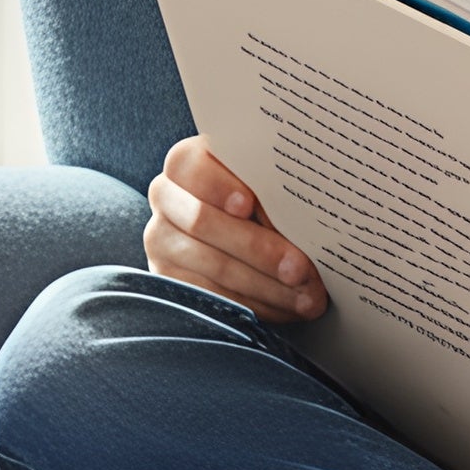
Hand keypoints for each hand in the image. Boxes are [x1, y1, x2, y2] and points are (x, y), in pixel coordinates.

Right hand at [144, 135, 322, 322]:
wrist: (251, 234)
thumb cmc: (268, 197)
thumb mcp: (270, 185)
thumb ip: (275, 186)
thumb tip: (304, 206)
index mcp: (188, 161)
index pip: (189, 165)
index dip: (218, 185)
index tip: (248, 204)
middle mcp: (166, 195)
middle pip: (202, 221)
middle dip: (258, 248)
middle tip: (301, 269)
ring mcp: (161, 238)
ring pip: (212, 264)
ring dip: (266, 285)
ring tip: (307, 297)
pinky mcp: (169, 277)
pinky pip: (210, 296)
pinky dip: (254, 304)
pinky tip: (286, 309)